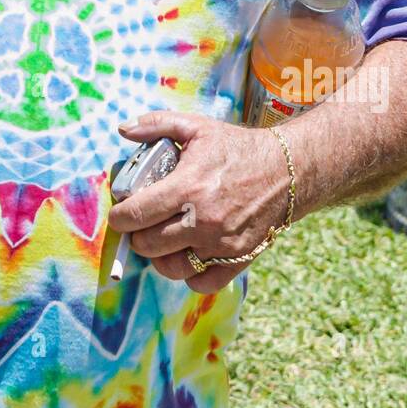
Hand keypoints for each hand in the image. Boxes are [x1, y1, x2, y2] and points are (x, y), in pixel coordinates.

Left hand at [108, 111, 290, 292]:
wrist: (287, 171)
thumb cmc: (237, 148)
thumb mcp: (197, 126)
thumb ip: (156, 124)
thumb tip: (122, 129)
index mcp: (187, 188)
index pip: (135, 215)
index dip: (119, 217)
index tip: (120, 212)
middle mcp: (202, 221)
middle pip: (148, 246)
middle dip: (137, 236)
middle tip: (141, 224)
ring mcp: (221, 245)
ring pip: (170, 268)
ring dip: (159, 257)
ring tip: (162, 239)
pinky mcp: (238, 259)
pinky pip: (201, 283)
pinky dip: (189, 274)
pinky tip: (187, 254)